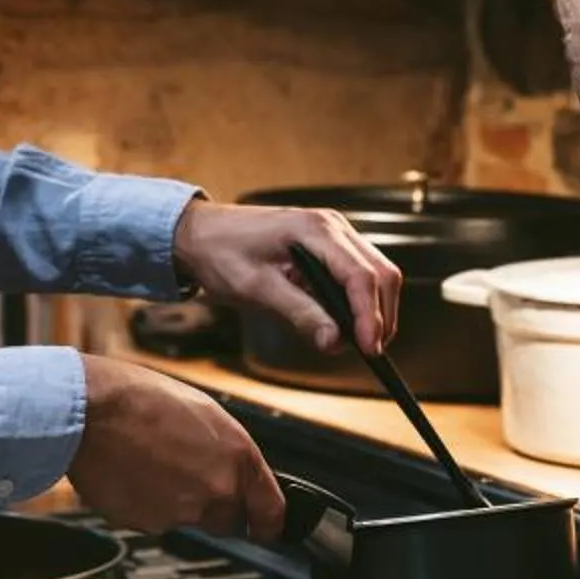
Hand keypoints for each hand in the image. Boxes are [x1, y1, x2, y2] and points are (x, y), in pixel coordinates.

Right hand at [68, 356, 285, 539]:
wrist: (90, 411)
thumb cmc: (139, 398)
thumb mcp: (202, 412)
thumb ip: (224, 450)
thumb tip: (229, 469)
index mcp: (238, 457)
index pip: (270, 512)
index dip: (269, 524)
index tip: (265, 528)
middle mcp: (216, 490)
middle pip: (227, 520)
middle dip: (213, 506)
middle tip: (186, 476)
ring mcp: (181, 512)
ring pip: (187, 519)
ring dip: (175, 501)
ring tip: (149, 464)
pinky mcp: (148, 525)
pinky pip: (154, 521)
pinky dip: (146, 505)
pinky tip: (132, 474)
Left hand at [172, 200, 402, 357]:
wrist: (199, 233)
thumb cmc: (221, 253)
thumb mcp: (256, 288)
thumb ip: (299, 313)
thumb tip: (334, 340)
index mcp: (315, 230)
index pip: (360, 275)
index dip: (370, 316)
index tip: (369, 349)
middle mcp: (332, 226)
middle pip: (380, 273)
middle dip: (380, 315)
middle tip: (368, 352)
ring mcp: (333, 234)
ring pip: (375, 273)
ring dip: (373, 309)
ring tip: (354, 341)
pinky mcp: (328, 246)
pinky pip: (357, 274)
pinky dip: (358, 301)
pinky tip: (342, 322)